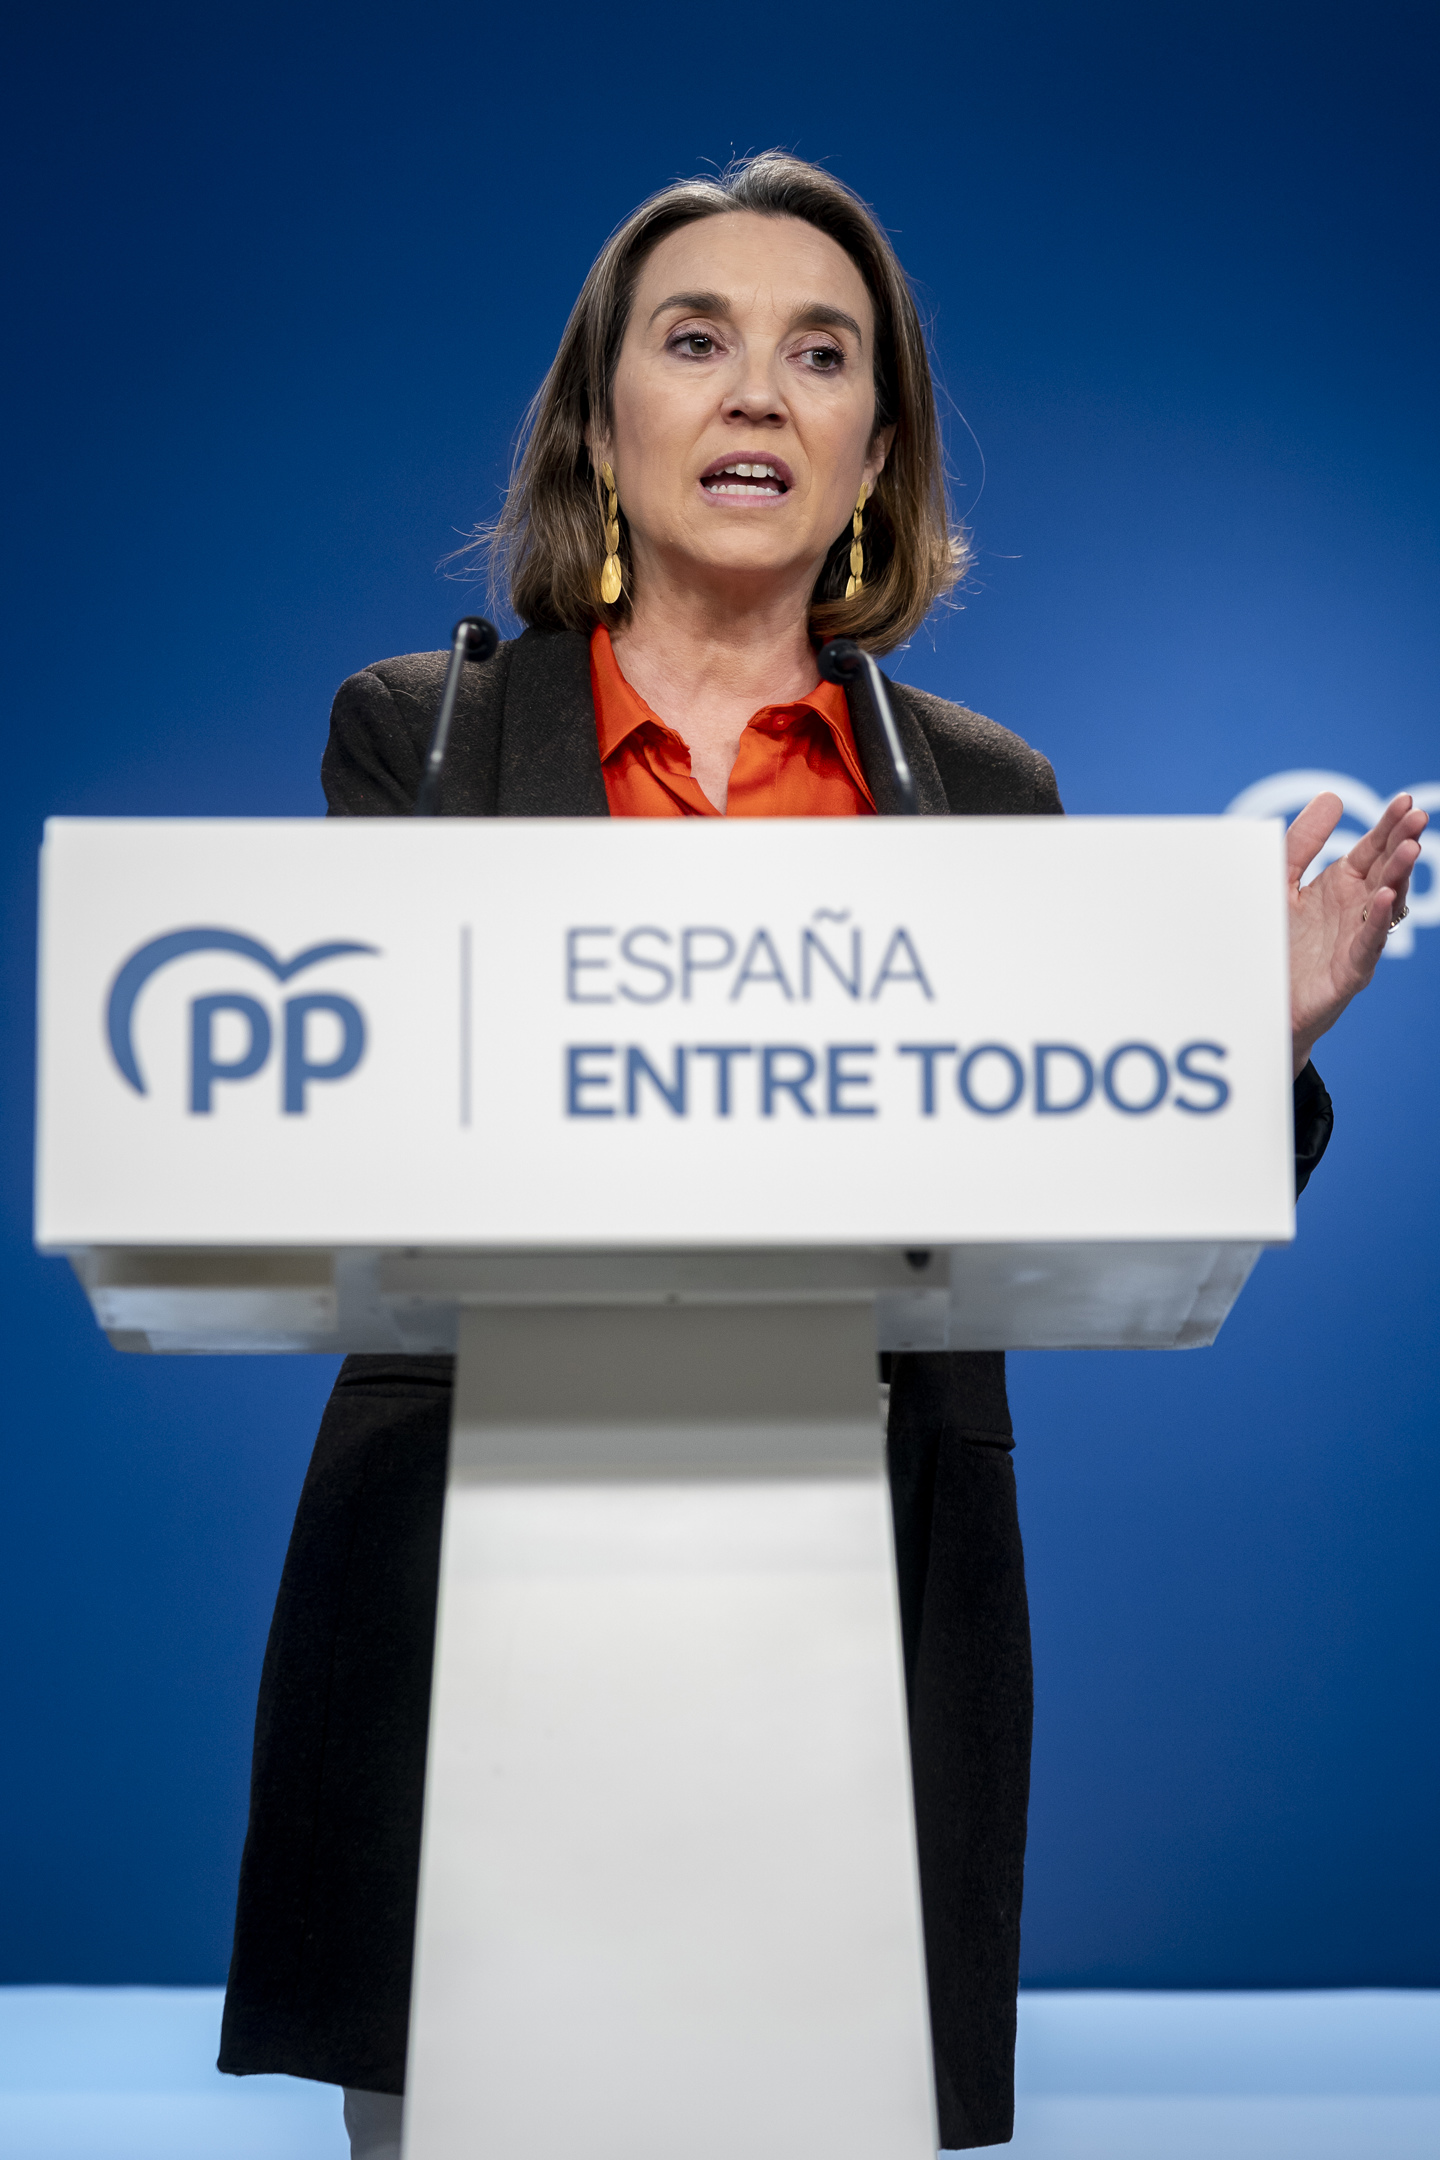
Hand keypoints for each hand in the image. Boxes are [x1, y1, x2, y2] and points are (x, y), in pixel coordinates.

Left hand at [1287, 791, 1427, 1076]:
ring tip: (1410, 849)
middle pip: (1386, 871)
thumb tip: (1332, 796)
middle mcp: (1355, 908)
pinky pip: (1368, 943)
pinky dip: (1377, 921)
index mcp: (1342, 884)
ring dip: (1398, 877)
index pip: (1372, 849)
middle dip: (1402, 844)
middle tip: (1418, 818)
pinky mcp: (1350, 971)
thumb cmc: (1277, 941)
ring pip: (1385, 904)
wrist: (1260, 1001)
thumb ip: (1302, 843)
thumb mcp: (1282, 882)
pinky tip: (1383, 898)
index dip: (1389, 826)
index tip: (1405, 800)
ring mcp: (1357, 939)